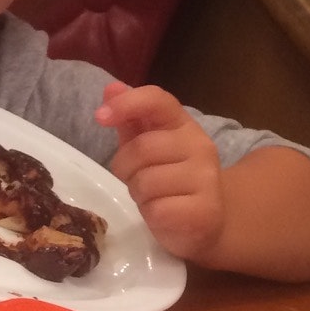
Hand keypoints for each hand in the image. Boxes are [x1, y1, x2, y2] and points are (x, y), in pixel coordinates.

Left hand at [96, 81, 224, 259]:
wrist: (209, 222)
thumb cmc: (170, 180)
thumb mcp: (148, 147)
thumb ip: (130, 119)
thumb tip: (111, 88)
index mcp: (184, 125)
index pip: (158, 100)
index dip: (127, 103)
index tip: (100, 117)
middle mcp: (201, 147)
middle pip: (142, 148)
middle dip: (126, 168)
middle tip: (138, 179)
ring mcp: (206, 180)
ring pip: (146, 182)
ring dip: (139, 194)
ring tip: (154, 198)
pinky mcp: (205, 212)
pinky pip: (156, 210)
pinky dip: (152, 215)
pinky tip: (165, 214)